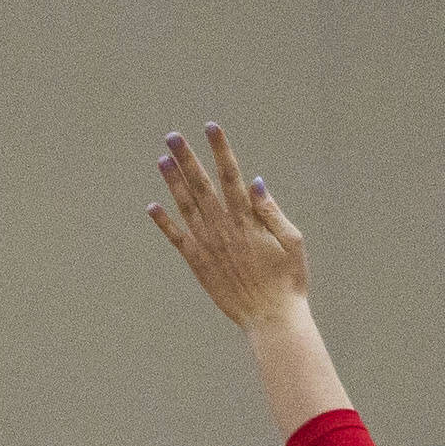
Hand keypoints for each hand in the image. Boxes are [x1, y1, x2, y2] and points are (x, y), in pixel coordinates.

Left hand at [148, 123, 309, 332]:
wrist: (271, 318)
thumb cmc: (288, 280)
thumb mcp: (292, 241)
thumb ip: (271, 211)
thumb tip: (254, 182)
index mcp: (248, 220)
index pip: (231, 175)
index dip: (220, 150)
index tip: (210, 127)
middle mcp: (224, 228)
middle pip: (202, 185)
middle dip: (187, 158)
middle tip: (172, 136)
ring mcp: (209, 246)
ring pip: (186, 207)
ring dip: (173, 182)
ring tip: (162, 160)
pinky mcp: (199, 264)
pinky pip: (177, 239)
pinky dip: (164, 223)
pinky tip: (152, 207)